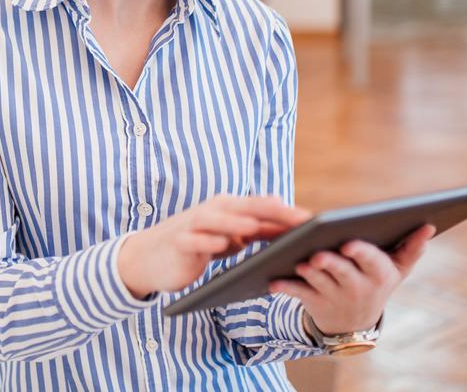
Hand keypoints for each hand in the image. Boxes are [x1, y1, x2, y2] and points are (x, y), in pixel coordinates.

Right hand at [118, 195, 310, 298]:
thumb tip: (284, 212)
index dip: (287, 213)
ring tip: (257, 226)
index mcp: (227, 209)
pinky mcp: (178, 243)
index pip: (262, 207)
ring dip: (236, 221)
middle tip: (298, 219)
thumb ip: (253, 227)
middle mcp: (212, 211)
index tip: (315, 220)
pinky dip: (206, 240)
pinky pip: (193, 240)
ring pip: (217, 219)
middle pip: (245, 207)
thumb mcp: (228, 236)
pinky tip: (220, 244)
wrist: (151, 257)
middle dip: (272, 212)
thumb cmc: (195, 245)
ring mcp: (193, 225)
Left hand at [269, 224, 436, 334]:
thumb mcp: (396, 269)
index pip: (371, 261)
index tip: (349, 243)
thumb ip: (411, 248)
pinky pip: (298, 294)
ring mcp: (335, 297)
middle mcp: (358, 287)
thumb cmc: (375, 281)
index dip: (360, 253)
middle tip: (317, 255)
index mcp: (379, 274)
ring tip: (298, 261)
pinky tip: (272, 280)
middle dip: (330, 263)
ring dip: (307, 272)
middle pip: (342, 272)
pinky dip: (285, 287)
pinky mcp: (314, 303)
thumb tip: (429, 226)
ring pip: (319, 282)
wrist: (354, 322)